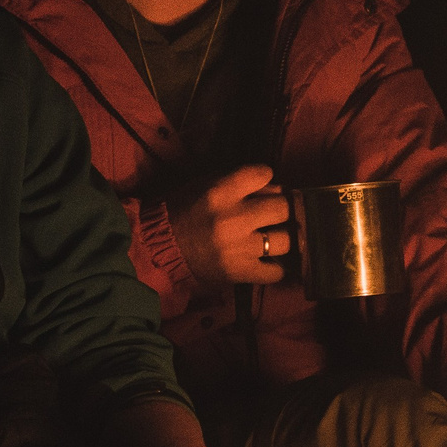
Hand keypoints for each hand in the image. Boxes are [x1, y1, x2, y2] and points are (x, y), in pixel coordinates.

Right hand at [170, 165, 290, 286]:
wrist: (160, 248)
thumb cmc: (184, 211)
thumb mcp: (205, 185)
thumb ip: (240, 182)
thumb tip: (275, 189)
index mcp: (221, 192)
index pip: (263, 174)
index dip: (265, 178)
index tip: (259, 186)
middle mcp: (234, 219)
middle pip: (283, 208)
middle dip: (280, 208)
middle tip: (273, 214)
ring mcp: (240, 248)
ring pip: (285, 240)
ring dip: (280, 238)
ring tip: (271, 238)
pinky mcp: (241, 272)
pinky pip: (276, 271)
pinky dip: (275, 267)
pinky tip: (266, 261)